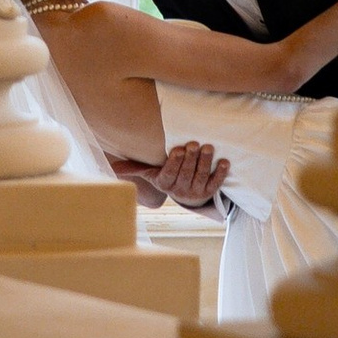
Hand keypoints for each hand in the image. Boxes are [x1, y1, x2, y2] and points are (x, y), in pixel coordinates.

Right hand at [109, 139, 229, 212]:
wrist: (184, 193)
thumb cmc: (166, 176)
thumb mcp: (150, 173)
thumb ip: (135, 168)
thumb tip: (113, 168)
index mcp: (165, 184)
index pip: (169, 173)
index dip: (174, 162)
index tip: (177, 149)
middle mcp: (180, 190)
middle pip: (186, 174)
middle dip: (190, 159)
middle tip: (194, 143)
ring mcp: (195, 192)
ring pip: (201, 177)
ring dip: (205, 162)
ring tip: (208, 147)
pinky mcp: (209, 192)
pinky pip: (216, 184)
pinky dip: (221, 174)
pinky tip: (224, 162)